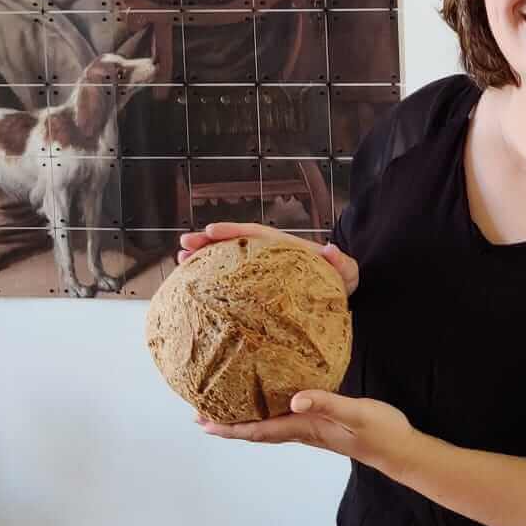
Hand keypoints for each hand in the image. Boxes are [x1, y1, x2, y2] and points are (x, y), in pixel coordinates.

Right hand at [176, 221, 358, 293]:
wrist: (340, 294)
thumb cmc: (342, 280)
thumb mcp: (347, 271)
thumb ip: (341, 262)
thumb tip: (331, 250)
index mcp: (283, 248)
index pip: (255, 234)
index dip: (233, 231)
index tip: (212, 231)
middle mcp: (266, 256)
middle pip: (233, 244)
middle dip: (207, 243)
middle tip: (182, 245)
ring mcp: (258, 272)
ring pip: (226, 262)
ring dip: (202, 260)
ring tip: (179, 261)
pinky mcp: (255, 289)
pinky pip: (230, 284)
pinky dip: (211, 283)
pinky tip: (191, 290)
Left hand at [196, 390, 419, 470]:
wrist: (400, 450)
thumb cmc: (382, 431)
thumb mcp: (357, 413)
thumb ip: (327, 403)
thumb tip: (295, 399)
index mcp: (306, 428)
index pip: (260, 431)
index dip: (232, 428)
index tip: (205, 424)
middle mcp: (303, 431)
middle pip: (258, 431)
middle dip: (229, 425)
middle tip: (201, 416)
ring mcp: (312, 430)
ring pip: (269, 426)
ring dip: (244, 421)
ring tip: (223, 410)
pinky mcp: (321, 424)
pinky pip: (284, 419)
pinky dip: (266, 414)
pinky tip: (267, 402)